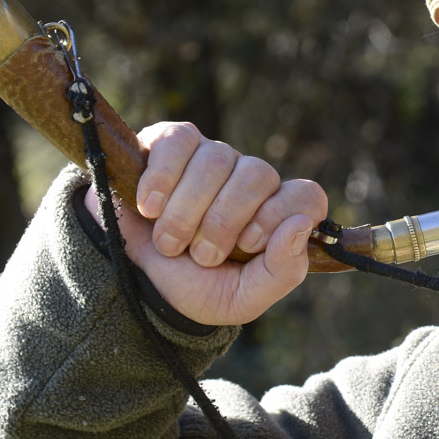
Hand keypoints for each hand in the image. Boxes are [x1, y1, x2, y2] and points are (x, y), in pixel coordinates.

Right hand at [84, 122, 327, 325]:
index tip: (247, 245)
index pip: (306, 196)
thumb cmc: (193, 288)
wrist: (133, 282)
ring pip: (216, 160)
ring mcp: (212, 157)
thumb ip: (281, 271)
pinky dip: (161, 178)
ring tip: (168, 242)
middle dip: (223, 222)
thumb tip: (300, 225)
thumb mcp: (242, 298)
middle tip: (200, 257)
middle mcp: (249, 180)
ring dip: (186, 211)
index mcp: (274, 215)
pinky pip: (179, 141)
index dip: (278, 216)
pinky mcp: (171, 142)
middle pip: (257, 175)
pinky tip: (149, 207)